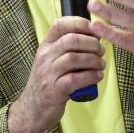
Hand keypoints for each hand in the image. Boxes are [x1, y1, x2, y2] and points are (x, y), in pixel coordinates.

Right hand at [8, 17, 104, 132]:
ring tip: (101, 64)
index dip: (79, 23)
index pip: (59, 24)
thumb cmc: (48, 83)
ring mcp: (48, 74)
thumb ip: (66, 48)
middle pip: (71, 40)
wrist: (32, 109)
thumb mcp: (51, 61)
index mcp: (45, 46)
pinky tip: (97, 76)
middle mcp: (44, 57)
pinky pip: (75, 79)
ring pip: (74, 58)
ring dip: (93, 60)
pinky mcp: (54, 91)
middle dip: (91, 43)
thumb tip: (94, 36)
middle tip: (101, 51)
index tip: (94, 29)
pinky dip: (90, 76)